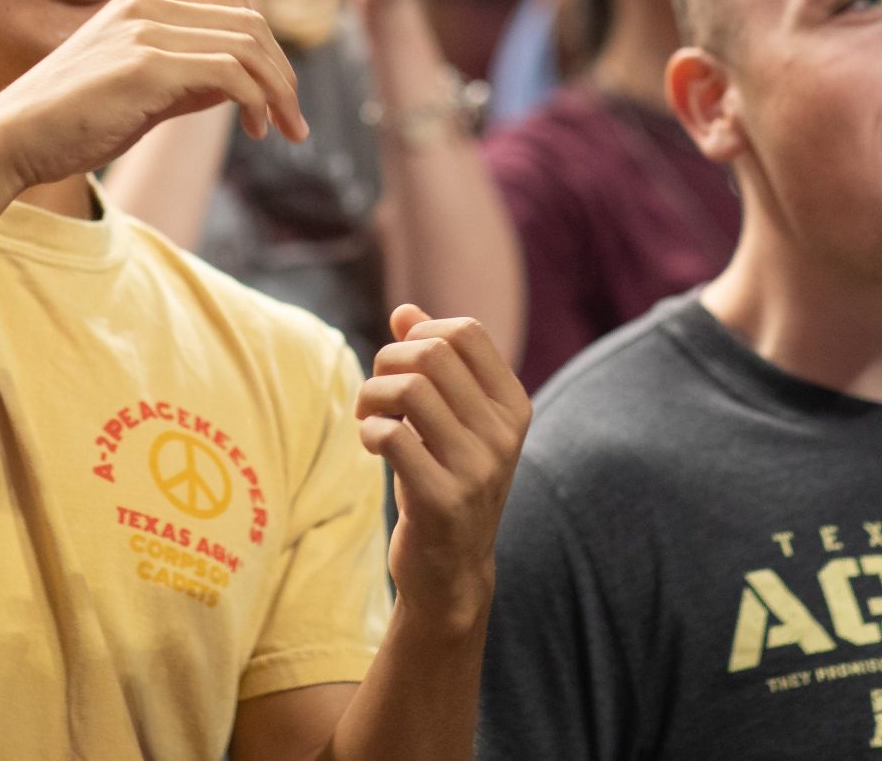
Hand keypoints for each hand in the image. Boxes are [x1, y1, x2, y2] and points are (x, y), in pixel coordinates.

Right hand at [0, 0, 307, 192]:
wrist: (10, 139)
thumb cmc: (70, 122)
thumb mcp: (140, 92)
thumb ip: (187, 81)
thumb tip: (239, 86)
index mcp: (143, 4)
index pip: (233, 6)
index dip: (267, 50)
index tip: (276, 100)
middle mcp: (147, 8)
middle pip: (250, 20)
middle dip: (283, 71)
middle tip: (294, 122)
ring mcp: (145, 32)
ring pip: (247, 43)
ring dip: (279, 89)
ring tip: (285, 129)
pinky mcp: (146, 65)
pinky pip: (229, 72)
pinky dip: (256, 100)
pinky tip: (255, 130)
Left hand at [357, 305, 531, 629]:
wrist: (451, 570)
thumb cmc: (443, 479)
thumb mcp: (447, 420)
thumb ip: (433, 365)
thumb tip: (405, 311)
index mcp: (513, 406)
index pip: (466, 331)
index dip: (421, 333)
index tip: (401, 364)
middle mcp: (504, 434)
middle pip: (432, 353)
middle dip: (387, 361)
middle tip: (375, 394)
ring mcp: (478, 469)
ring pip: (409, 389)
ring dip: (371, 395)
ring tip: (367, 417)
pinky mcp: (444, 501)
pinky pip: (392, 437)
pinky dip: (369, 431)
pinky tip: (371, 445)